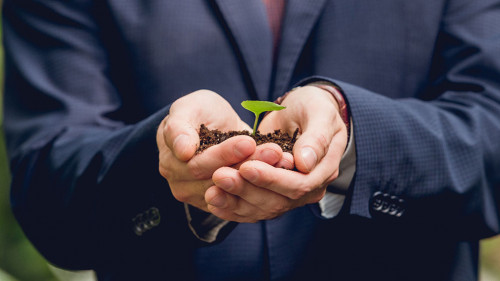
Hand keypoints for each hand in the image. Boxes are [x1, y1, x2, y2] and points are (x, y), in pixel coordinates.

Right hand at [156, 90, 292, 211]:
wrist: (212, 125)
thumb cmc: (198, 112)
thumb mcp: (188, 108)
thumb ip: (180, 127)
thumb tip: (183, 151)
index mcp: (171, 161)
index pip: (198, 164)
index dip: (224, 154)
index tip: (248, 142)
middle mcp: (181, 184)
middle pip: (217, 180)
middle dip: (247, 164)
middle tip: (274, 150)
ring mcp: (199, 197)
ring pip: (233, 190)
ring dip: (259, 176)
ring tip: (280, 158)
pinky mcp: (221, 204)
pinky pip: (243, 199)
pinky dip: (263, 185)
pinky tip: (280, 170)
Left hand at [205, 86, 347, 221]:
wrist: (303, 110)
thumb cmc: (314, 106)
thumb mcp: (319, 113)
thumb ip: (316, 137)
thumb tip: (305, 163)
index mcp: (324, 171)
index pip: (299, 185)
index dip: (272, 179)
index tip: (246, 167)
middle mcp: (308, 188)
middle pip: (277, 201)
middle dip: (247, 189)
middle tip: (220, 176)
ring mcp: (289, 194)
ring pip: (261, 207)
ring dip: (235, 200)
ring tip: (211, 189)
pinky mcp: (270, 194)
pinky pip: (251, 208)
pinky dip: (232, 206)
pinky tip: (213, 201)